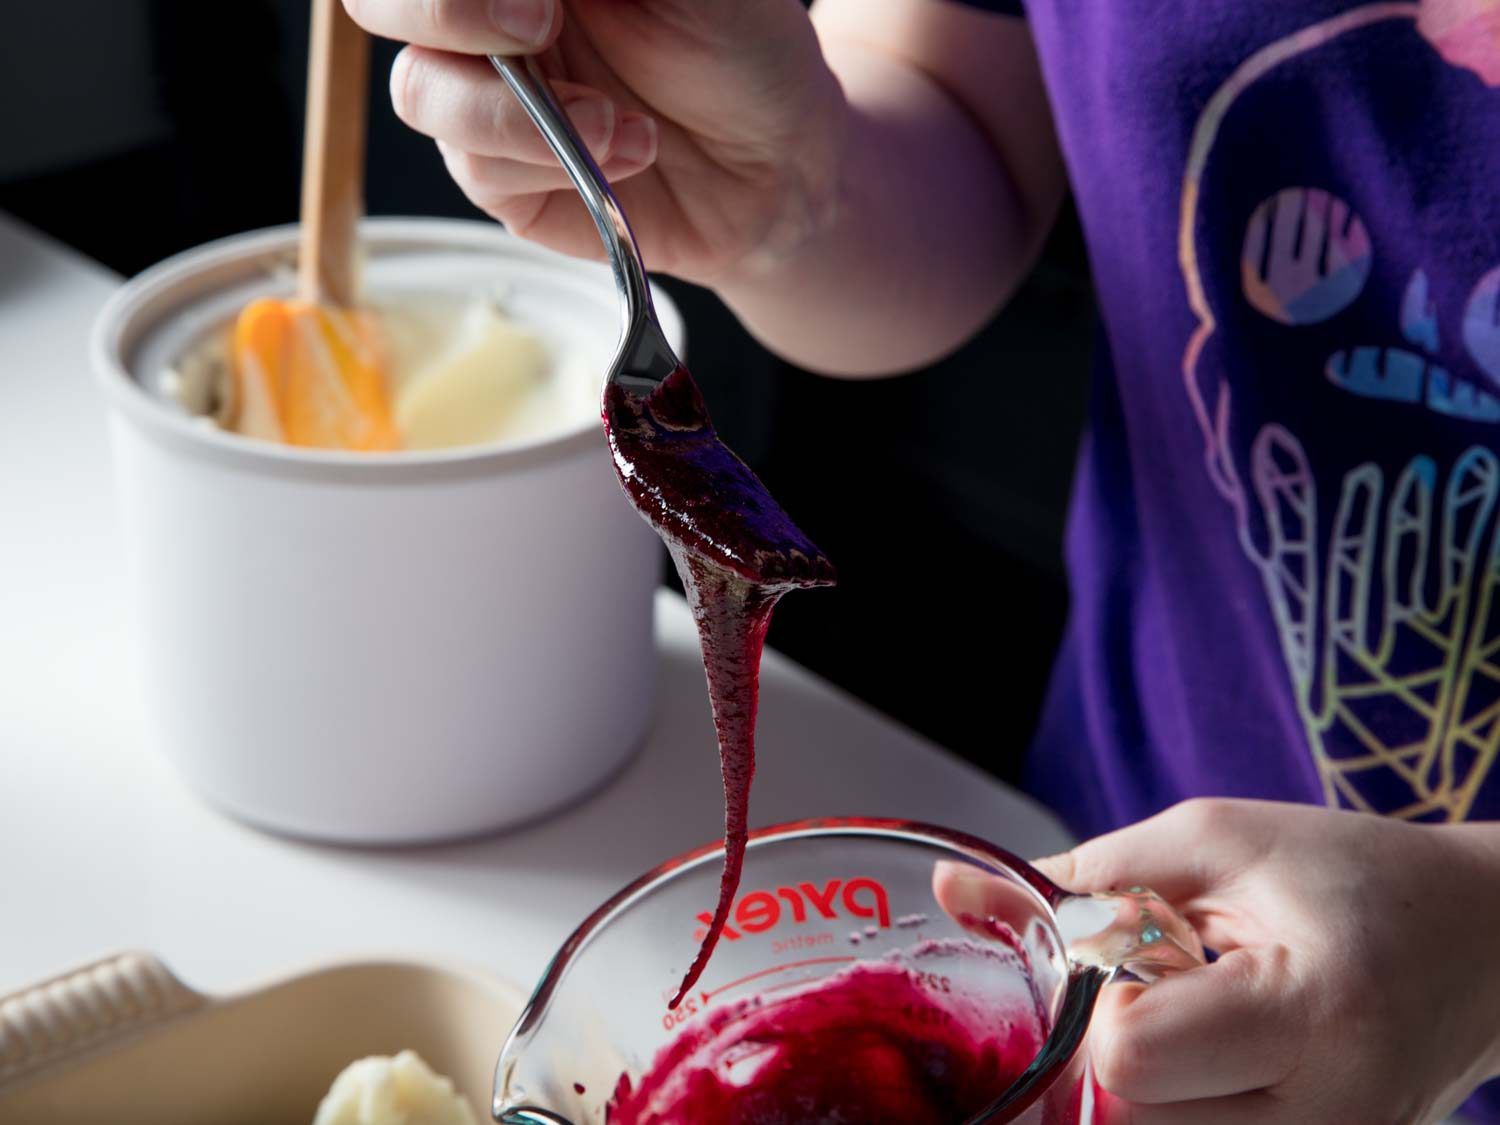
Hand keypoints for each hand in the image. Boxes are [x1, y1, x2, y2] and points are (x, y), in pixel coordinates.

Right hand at [343, 0, 846, 283]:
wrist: (780, 163)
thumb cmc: (743, 43)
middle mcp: (481, 16)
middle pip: (376, 2)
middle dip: (442, 9)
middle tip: (540, 23)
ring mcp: (485, 96)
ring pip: (420, 91)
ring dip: (513, 111)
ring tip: (617, 121)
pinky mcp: (503, 178)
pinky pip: (476, 171)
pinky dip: (552, 163)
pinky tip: (631, 151)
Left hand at [1035, 799, 1499, 1122]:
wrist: (1483, 944)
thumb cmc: (1355, 877)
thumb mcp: (1216, 840)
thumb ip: (1082, 876)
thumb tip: (951, 886)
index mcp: (1315, 1013)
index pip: (1127, 1055)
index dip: (1100, 1002)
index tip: (1135, 957)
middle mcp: (1333, 1120)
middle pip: (1125, 1119)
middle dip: (1108, 1051)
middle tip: (1163, 991)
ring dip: (1138, 1088)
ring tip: (1194, 1024)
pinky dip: (1170, 1108)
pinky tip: (1209, 1063)